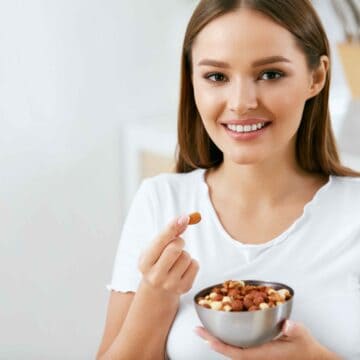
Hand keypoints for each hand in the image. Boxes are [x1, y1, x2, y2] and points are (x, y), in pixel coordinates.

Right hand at [138, 215, 198, 296]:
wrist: (157, 291)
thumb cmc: (156, 263)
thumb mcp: (155, 249)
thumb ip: (167, 235)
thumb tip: (183, 220)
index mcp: (145, 263)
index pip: (160, 242)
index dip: (172, 228)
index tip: (183, 218)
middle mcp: (155, 276)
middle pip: (175, 248)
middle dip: (179, 241)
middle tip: (176, 244)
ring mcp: (170, 284)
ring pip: (186, 256)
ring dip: (184, 253)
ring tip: (176, 261)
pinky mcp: (184, 288)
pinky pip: (195, 265)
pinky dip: (191, 263)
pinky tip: (182, 269)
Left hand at [195, 320, 340, 359]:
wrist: (310, 357)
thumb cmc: (304, 346)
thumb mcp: (301, 335)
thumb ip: (294, 329)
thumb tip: (287, 324)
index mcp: (263, 353)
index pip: (237, 353)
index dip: (221, 346)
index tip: (208, 339)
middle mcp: (256, 355)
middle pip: (228, 351)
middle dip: (212, 341)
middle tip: (197, 329)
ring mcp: (255, 354)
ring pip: (231, 349)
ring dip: (216, 339)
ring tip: (203, 329)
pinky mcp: (257, 350)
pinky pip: (237, 347)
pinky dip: (225, 339)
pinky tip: (220, 331)